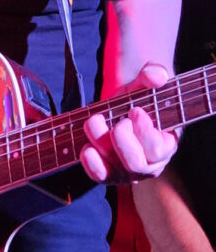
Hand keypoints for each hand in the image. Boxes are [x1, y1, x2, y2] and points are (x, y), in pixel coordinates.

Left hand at [80, 64, 178, 184]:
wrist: (122, 107)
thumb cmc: (140, 98)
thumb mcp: (147, 83)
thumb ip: (154, 75)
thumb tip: (154, 76)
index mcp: (166, 144)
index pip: (157, 148)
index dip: (145, 131)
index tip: (134, 111)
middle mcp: (149, 164)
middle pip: (136, 164)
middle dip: (122, 140)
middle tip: (117, 121)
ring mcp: (128, 171)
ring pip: (115, 170)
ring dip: (101, 144)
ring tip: (94, 121)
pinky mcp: (109, 173)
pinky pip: (100, 176)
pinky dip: (91, 164)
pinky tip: (86, 148)